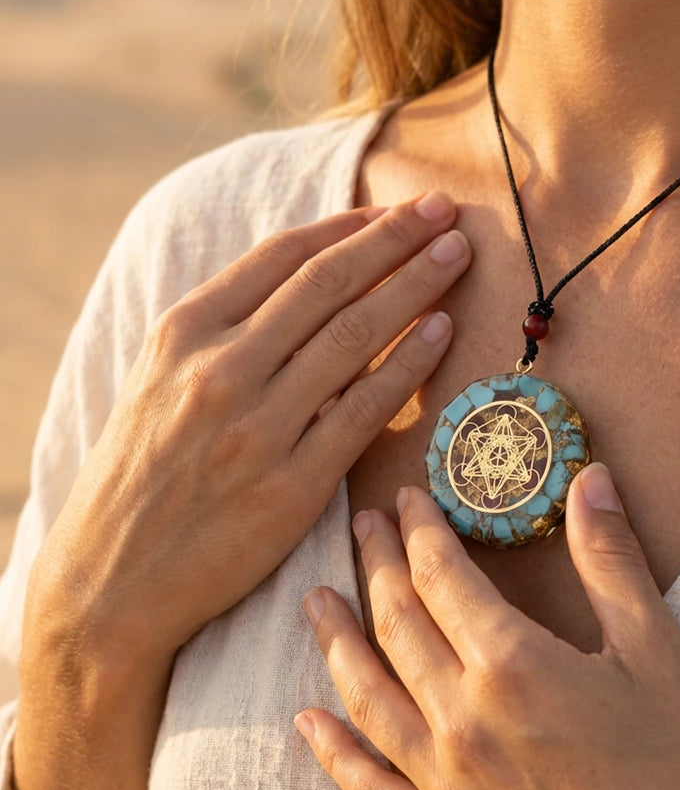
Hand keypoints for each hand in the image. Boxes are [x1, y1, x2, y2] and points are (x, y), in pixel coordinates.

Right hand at [23, 191, 470, 659]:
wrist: (112, 578)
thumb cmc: (142, 470)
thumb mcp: (159, 377)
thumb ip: (225, 326)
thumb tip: (308, 277)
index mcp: (183, 331)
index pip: (283, 256)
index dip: (350, 226)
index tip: (396, 211)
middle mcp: (219, 368)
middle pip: (328, 283)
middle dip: (396, 240)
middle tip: (445, 211)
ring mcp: (257, 426)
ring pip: (354, 336)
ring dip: (415, 286)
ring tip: (457, 255)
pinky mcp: (292, 486)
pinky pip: (365, 410)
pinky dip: (408, 364)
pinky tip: (441, 332)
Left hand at [297, 463, 679, 789]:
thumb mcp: (658, 651)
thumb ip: (611, 560)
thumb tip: (590, 478)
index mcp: (512, 664)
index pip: (441, 577)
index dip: (419, 530)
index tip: (407, 499)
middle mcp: (462, 720)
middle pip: (398, 622)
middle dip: (376, 564)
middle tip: (360, 525)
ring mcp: (446, 785)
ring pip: (367, 695)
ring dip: (336, 641)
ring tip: (316, 600)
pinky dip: (334, 752)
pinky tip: (309, 722)